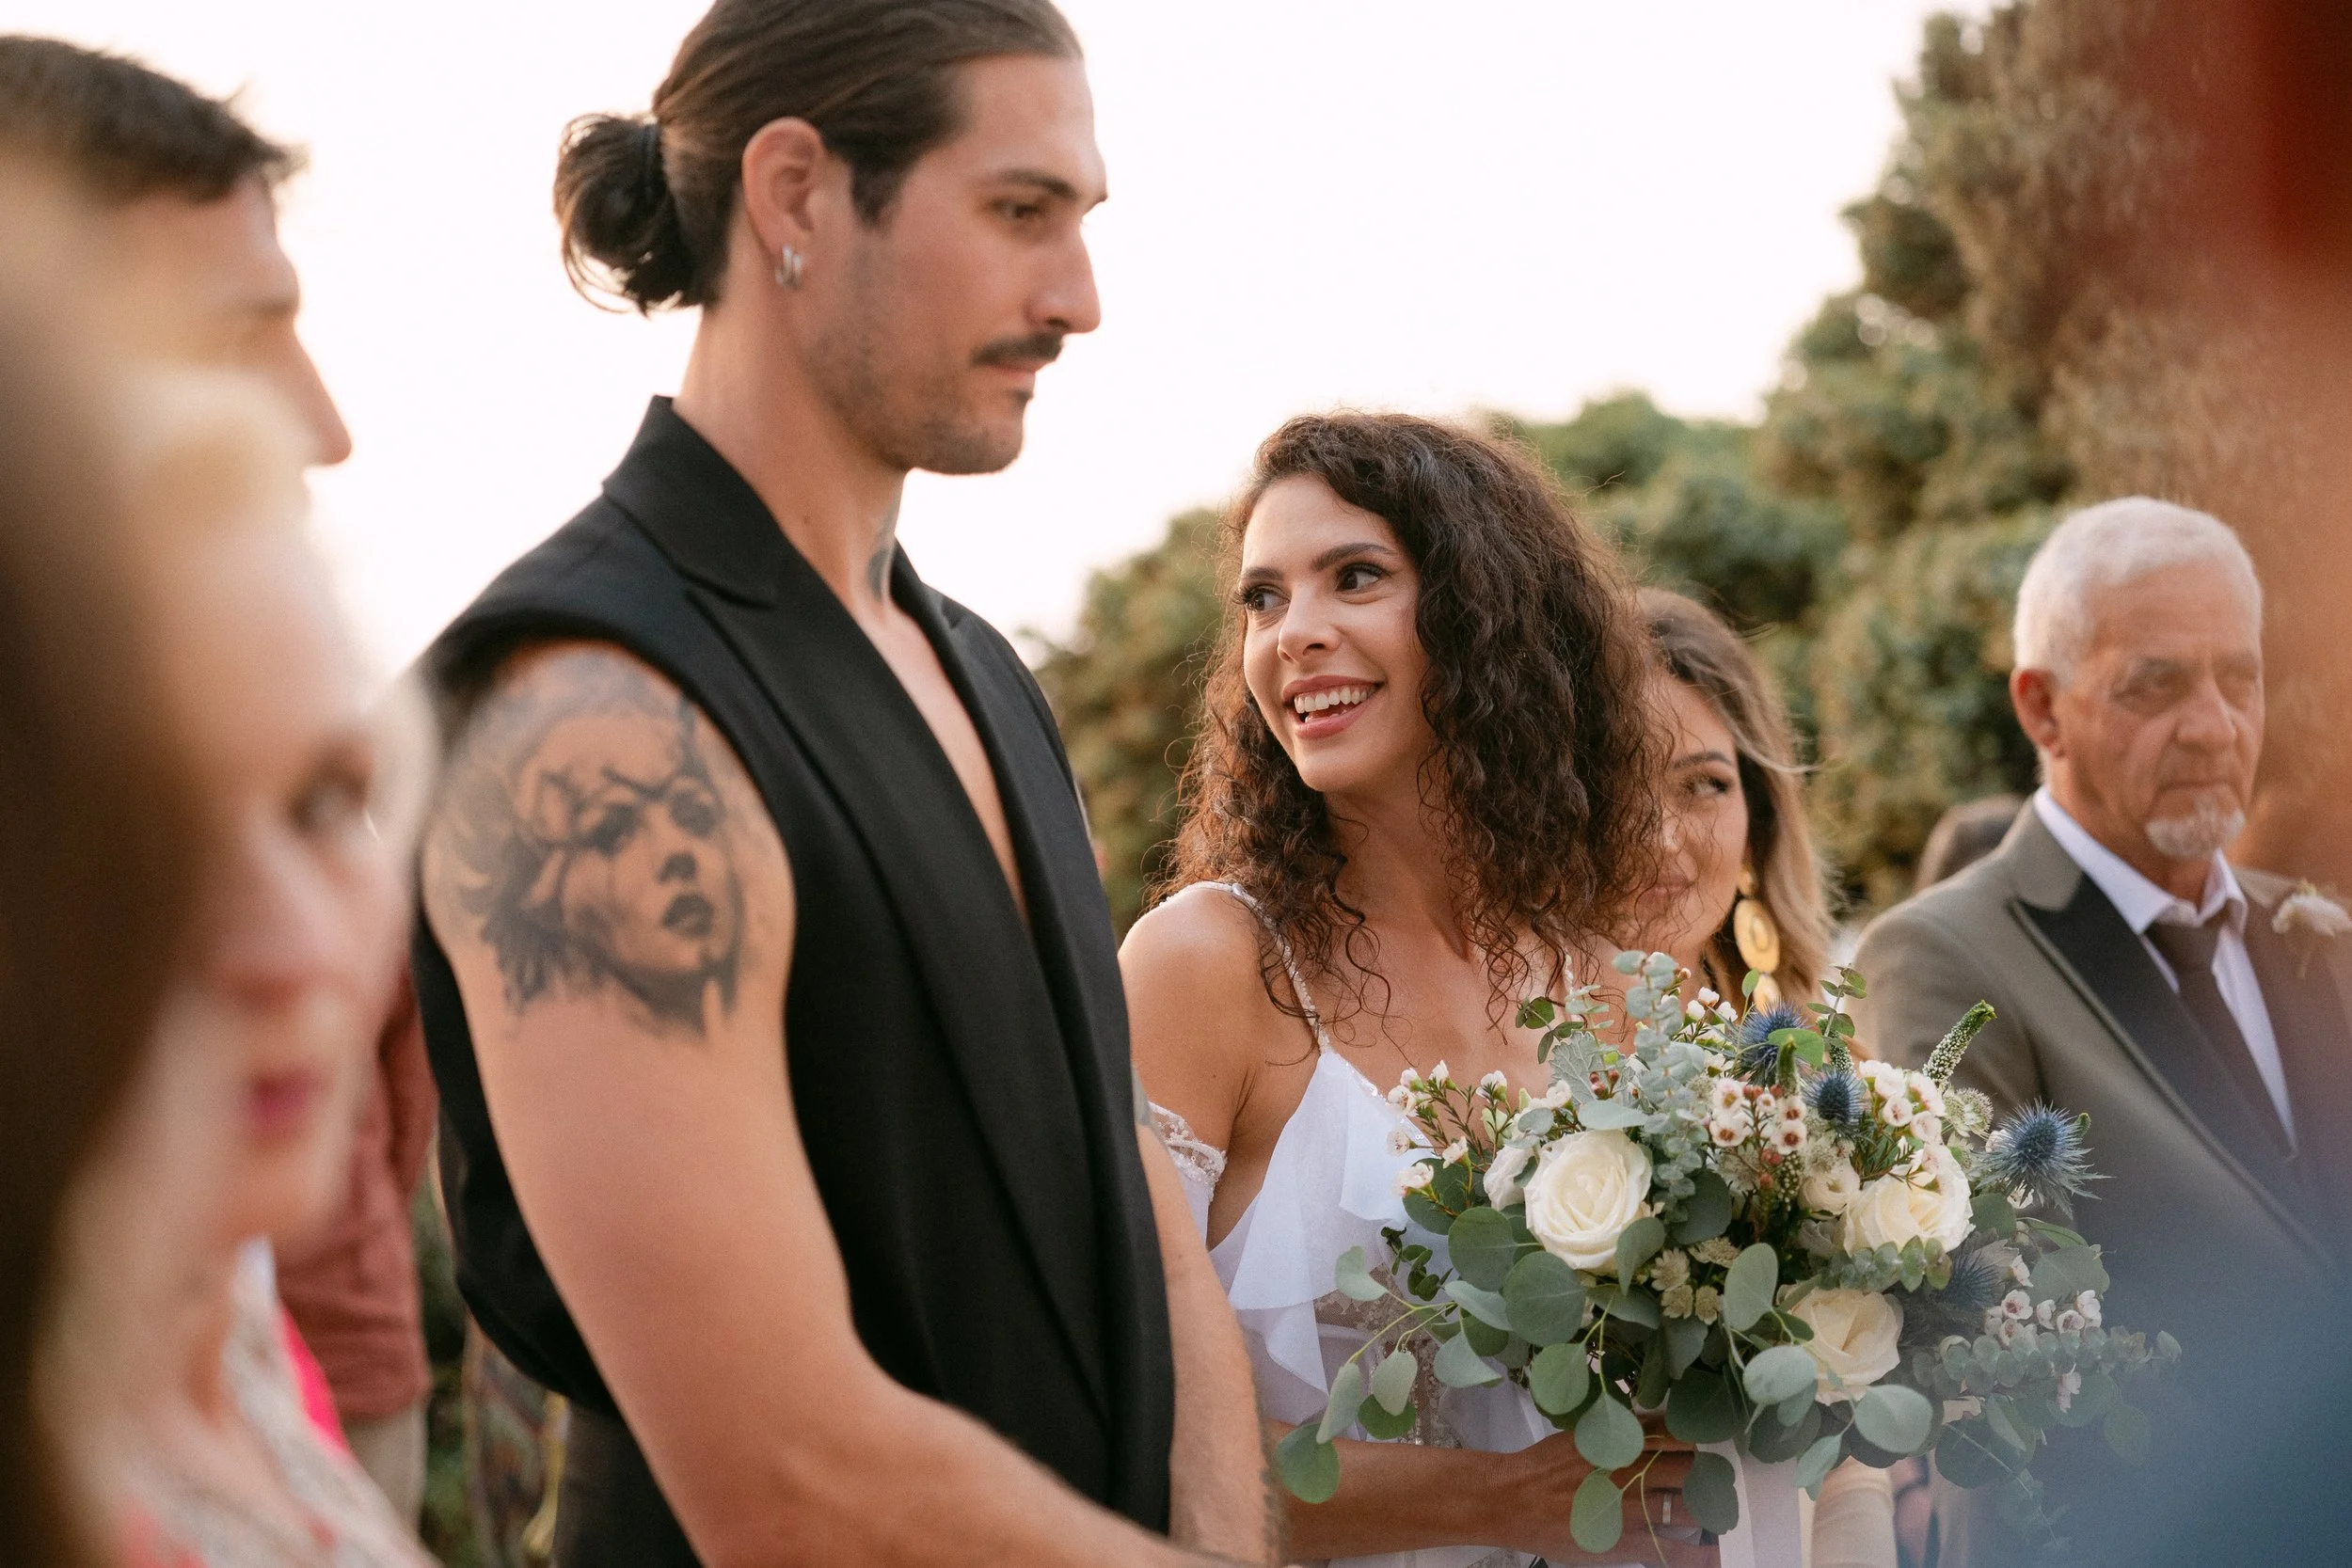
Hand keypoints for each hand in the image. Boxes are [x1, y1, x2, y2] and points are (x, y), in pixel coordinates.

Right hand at [1500, 1427, 1720, 1567]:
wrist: (1512, 1500)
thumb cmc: (1542, 1467)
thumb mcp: (1578, 1436)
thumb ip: (1612, 1432)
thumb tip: (1647, 1426)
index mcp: (1619, 1442)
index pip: (1671, 1435)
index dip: (1692, 1440)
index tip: (1704, 1443)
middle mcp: (1630, 1471)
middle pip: (1687, 1469)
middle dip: (1705, 1474)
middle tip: (1715, 1479)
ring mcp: (1630, 1508)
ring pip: (1686, 1506)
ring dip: (1706, 1508)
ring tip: (1717, 1510)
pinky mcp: (1625, 1541)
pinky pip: (1671, 1549)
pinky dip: (1697, 1554)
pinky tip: (1712, 1555)